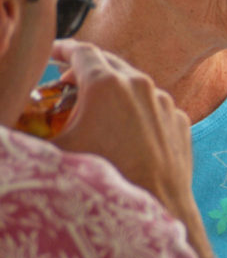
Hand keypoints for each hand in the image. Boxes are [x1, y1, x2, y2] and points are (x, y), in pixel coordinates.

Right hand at [48, 40, 194, 213]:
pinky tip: (124, 129)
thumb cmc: (104, 181)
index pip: (81, 51)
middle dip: (85, 69)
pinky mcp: (180, 120)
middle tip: (66, 83)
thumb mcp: (55, 152)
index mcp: (107, 84)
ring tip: (94, 109)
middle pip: (108, 63)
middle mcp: (140, 85)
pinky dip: (137, 110)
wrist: (158, 208)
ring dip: (113, 90)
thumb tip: (16, 134)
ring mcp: (165, 102)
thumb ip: (33, 133)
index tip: (52, 53)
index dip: (62, 50)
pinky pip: (154, 106)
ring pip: (134, 84)